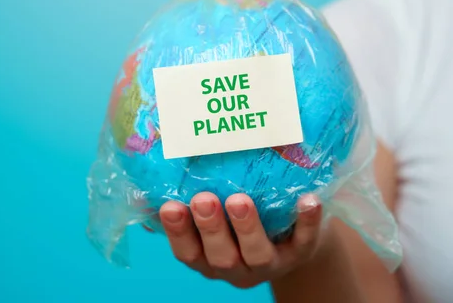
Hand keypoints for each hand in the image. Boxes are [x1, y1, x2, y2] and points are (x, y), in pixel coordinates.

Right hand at [158, 192, 322, 288]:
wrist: (289, 236)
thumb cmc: (238, 219)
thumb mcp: (211, 216)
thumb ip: (185, 204)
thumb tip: (145, 187)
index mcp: (209, 258)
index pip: (188, 252)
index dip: (178, 232)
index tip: (170, 206)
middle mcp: (237, 266)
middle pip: (221, 257)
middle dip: (211, 229)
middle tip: (204, 200)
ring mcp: (270, 262)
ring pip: (258, 254)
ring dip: (247, 228)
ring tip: (240, 199)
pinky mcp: (301, 251)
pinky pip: (305, 240)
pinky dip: (307, 222)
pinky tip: (307, 200)